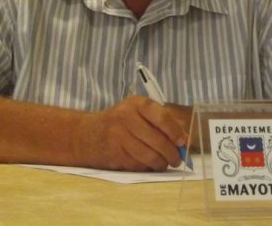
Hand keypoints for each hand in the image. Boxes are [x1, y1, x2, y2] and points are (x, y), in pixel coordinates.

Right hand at [73, 96, 187, 171]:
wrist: (87, 134)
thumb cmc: (120, 122)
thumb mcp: (137, 112)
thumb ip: (160, 122)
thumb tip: (184, 140)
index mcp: (137, 103)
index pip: (162, 117)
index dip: (175, 132)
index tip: (183, 142)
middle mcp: (126, 117)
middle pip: (157, 139)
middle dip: (172, 153)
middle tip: (178, 159)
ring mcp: (118, 136)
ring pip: (149, 155)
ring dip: (162, 163)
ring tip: (165, 164)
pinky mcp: (114, 154)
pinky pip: (138, 164)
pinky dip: (148, 167)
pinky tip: (149, 165)